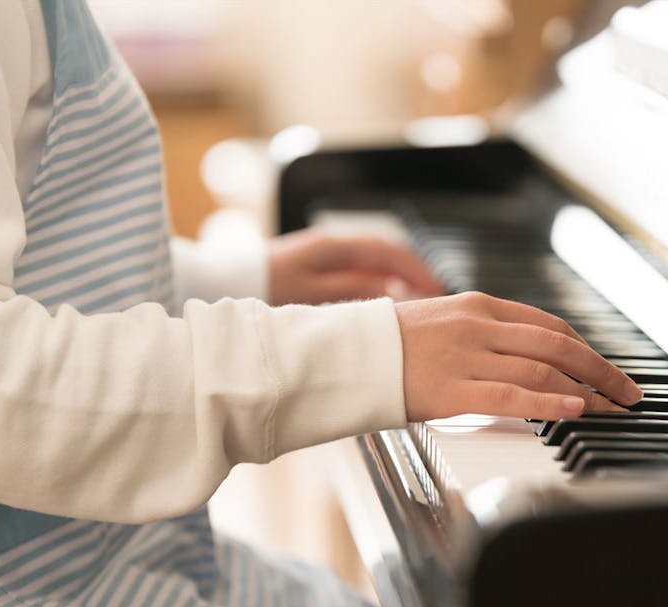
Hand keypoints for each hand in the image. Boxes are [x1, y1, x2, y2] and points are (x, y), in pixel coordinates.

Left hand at [268, 230, 444, 304]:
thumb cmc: (266, 286)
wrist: (230, 278)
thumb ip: (354, 289)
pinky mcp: (321, 264)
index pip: (390, 251)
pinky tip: (385, 301)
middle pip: (388, 254)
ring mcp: (329, 253)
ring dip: (399, 278)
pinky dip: (380, 282)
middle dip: (415, 273)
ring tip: (417, 301)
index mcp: (336, 246)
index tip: (438, 289)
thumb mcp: (312, 293)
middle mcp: (336, 244)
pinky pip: (361, 269)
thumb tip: (393, 289)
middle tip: (436, 297)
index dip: (418, 270)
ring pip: (377, 262)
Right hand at [395, 292, 642, 420]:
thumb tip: (515, 356)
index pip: (547, 325)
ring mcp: (467, 356)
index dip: (586, 347)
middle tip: (628, 392)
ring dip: (587, 391)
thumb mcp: (439, 323)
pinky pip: (513, 396)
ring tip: (612, 409)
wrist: (341, 354)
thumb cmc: (385, 344)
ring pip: (543, 370)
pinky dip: (550, 403)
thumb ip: (479, 335)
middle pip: (558, 345)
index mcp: (477, 306)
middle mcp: (479, 326)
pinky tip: (575, 411)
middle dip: (601, 370)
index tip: (606, 368)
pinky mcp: (453, 389)